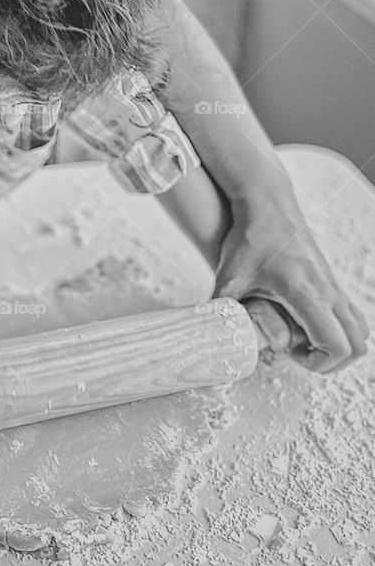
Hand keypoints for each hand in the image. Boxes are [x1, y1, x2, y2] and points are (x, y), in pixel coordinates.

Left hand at [212, 199, 368, 371]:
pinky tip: (303, 320)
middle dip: (333, 361)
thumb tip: (207, 333)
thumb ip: (220, 309)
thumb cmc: (250, 236)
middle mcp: (327, 289)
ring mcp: (332, 283)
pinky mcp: (330, 278)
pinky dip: (337, 327)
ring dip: (338, 343)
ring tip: (303, 340)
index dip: (320, 364)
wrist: (266, 201)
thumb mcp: (229, 277)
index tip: (293, 357)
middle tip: (300, 354)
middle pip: (358, 343)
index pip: (337, 345)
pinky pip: (349, 312)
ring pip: (359, 328)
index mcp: (306, 293)